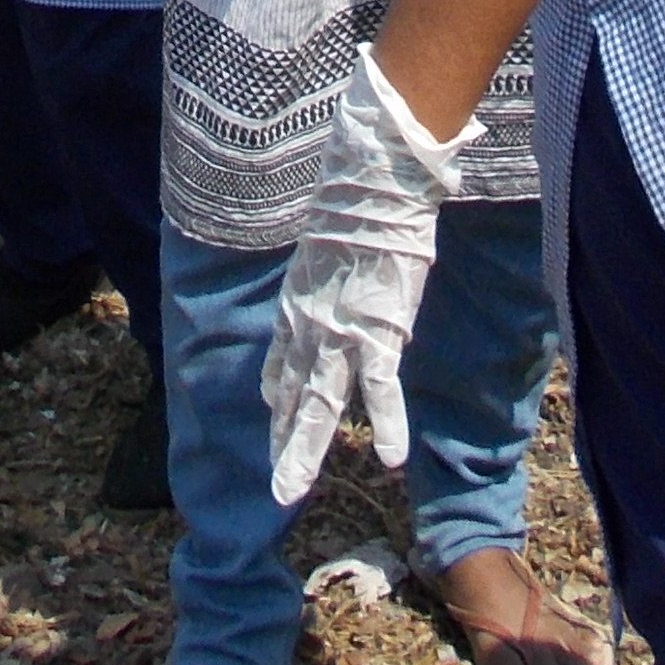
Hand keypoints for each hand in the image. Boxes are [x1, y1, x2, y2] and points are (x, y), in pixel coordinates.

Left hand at [262, 49, 467, 502]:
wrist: (374, 172)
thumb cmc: (363, 188)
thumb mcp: (339, 227)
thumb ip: (339, 246)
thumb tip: (351, 227)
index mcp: (302, 295)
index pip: (284, 355)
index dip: (280, 388)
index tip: (274, 409)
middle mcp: (311, 320)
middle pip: (296, 392)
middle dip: (285, 440)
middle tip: (278, 487)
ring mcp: (342, 329)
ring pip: (321, 403)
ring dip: (305, 450)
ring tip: (288, 492)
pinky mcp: (378, 329)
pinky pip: (381, 388)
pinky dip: (388, 424)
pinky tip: (391, 460)